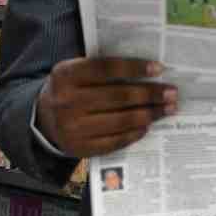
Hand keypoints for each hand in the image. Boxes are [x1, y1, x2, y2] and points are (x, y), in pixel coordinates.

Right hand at [36, 58, 175, 157]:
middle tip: (172, 92)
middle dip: (151, 94)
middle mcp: (66, 101)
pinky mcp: (80, 148)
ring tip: (168, 108)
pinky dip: (135, 133)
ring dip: (150, 114)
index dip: (134, 68)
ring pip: (121, 120)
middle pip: (119, 96)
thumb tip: (151, 69)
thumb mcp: (77, 73)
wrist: (43, 121)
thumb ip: (104, 69)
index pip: (105, 68)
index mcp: (65, 75)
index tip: (159, 69)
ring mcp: (72, 127)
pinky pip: (115, 141)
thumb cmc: (72, 90)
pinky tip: (148, 125)